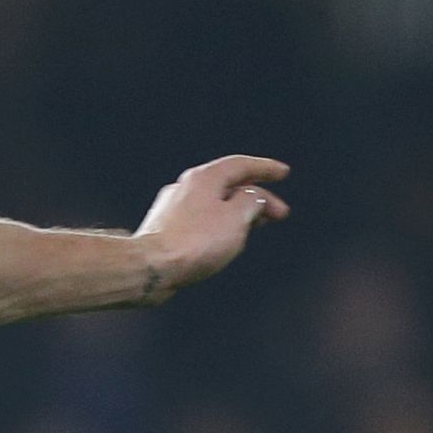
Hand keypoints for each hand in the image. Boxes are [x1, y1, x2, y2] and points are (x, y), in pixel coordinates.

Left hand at [134, 155, 289, 300]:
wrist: (150, 268)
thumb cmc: (193, 243)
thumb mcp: (236, 219)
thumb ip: (251, 202)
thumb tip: (252, 198)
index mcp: (204, 177)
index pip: (241, 165)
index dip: (265, 168)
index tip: (282, 173)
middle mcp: (186, 187)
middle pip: (228, 186)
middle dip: (256, 199)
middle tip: (278, 214)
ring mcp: (172, 208)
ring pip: (213, 204)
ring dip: (238, 213)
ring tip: (255, 226)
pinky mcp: (164, 229)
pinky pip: (199, 221)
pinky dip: (218, 226)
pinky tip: (223, 240)